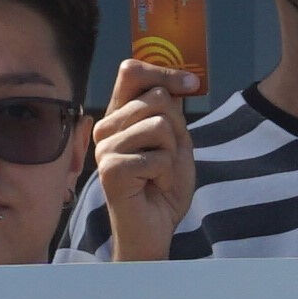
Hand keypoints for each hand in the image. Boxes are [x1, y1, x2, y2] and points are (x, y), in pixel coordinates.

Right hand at [94, 61, 198, 264]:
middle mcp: (106, 127)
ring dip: (172, 154)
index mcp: (119, 115)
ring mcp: (105, 147)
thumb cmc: (163, 184)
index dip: (164, 72)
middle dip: (176, 129)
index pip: (132, 72)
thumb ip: (171, 110)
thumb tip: (181, 80)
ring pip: (160, 125)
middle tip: (165, 158)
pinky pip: (159, 156)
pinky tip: (153, 185)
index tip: (192, 84)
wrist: (154, 226)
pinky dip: (167, 174)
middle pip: (156, 98)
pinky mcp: (111, 169)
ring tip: (158, 173)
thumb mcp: (174, 140)